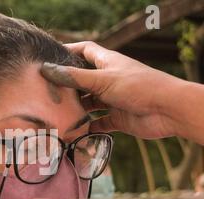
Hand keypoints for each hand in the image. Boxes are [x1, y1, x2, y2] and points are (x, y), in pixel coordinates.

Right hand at [40, 41, 203, 142]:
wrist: (167, 111)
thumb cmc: (137, 86)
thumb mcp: (102, 79)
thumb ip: (75, 77)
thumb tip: (48, 70)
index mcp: (107, 63)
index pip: (85, 50)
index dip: (69, 50)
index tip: (50, 57)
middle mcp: (109, 79)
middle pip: (83, 79)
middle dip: (67, 85)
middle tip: (46, 92)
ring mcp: (112, 99)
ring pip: (89, 103)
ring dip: (75, 108)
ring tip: (56, 113)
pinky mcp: (117, 118)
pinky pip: (98, 123)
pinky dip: (88, 127)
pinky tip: (74, 131)